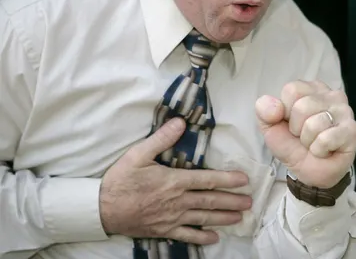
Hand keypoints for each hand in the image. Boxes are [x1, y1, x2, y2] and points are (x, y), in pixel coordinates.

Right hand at [99, 118, 251, 244]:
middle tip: (250, 201)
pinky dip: (202, 238)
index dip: (227, 179)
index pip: (207, 180)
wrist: (101, 209)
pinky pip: (187, 236)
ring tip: (240, 217)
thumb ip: (161, 138)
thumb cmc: (120, 179)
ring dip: (223, 218)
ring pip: (203, 218)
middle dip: (232, 201)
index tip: (244, 180)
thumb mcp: (138, 154)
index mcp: (174, 181)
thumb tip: (180, 122)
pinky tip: (215, 238)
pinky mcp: (163, 231)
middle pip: (210, 201)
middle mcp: (177, 201)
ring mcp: (171, 218)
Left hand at [255, 80, 355, 188]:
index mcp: (312, 88)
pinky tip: (325, 150)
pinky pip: (325, 139)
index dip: (285, 112)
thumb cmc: (293, 145)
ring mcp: (345, 111)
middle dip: (296, 129)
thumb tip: (274, 107)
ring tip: (315, 143)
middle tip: (304, 136)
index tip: (291, 123)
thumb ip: (265, 111)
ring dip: (308, 142)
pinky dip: (319, 150)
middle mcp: (332, 94)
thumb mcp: (271, 127)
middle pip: (301, 107)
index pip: (292, 90)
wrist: (309, 173)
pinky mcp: (352, 130)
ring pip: (313, 124)